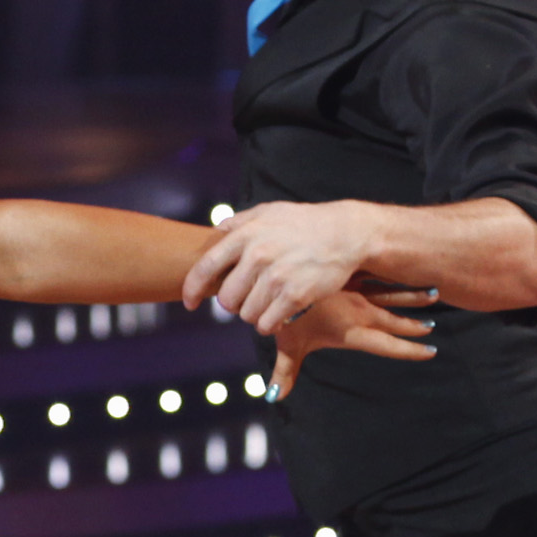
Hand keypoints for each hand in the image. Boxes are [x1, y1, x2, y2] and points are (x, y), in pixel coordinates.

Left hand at [184, 200, 388, 332]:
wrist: (346, 233)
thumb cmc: (305, 223)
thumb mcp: (269, 212)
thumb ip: (240, 222)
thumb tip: (215, 233)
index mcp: (246, 235)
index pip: (205, 268)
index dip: (192, 289)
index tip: (190, 303)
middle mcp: (258, 255)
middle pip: (227, 299)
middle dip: (234, 304)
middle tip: (249, 298)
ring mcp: (276, 277)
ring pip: (246, 314)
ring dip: (254, 314)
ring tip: (269, 302)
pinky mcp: (295, 296)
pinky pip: (266, 324)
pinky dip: (269, 324)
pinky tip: (278, 315)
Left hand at [267, 287, 436, 401]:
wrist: (285, 275)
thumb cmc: (286, 315)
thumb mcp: (288, 345)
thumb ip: (284, 372)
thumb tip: (273, 398)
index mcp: (351, 331)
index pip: (386, 345)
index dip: (408, 350)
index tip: (429, 352)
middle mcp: (360, 312)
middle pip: (393, 321)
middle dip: (413, 326)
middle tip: (431, 328)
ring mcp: (358, 291)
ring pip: (392, 294)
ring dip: (412, 296)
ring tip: (434, 293)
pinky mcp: (352, 273)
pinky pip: (380, 275)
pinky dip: (395, 275)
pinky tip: (408, 268)